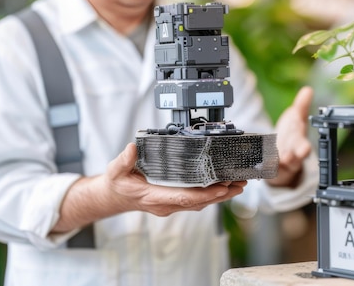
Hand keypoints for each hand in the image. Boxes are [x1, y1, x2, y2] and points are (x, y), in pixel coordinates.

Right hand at [105, 143, 246, 216]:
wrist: (114, 197)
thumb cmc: (117, 184)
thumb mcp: (116, 170)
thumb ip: (124, 160)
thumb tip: (132, 148)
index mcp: (153, 197)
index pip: (183, 198)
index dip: (203, 194)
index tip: (220, 188)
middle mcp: (166, 204)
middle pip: (198, 201)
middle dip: (220, 194)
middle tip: (238, 184)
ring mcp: (171, 204)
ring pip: (200, 202)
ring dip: (220, 195)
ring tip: (239, 184)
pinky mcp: (175, 201)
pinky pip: (197, 200)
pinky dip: (212, 194)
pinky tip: (225, 186)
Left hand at [268, 86, 313, 187]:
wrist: (283, 156)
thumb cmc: (291, 137)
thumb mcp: (296, 120)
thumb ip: (301, 106)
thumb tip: (308, 89)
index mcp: (299, 144)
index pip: (303, 147)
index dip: (304, 149)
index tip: (305, 149)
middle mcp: (291, 156)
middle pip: (293, 159)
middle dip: (292, 158)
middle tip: (289, 157)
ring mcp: (278, 164)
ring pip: (278, 164)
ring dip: (275, 162)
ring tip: (272, 159)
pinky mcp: (268, 167)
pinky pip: (265, 167)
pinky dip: (262, 165)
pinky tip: (258, 162)